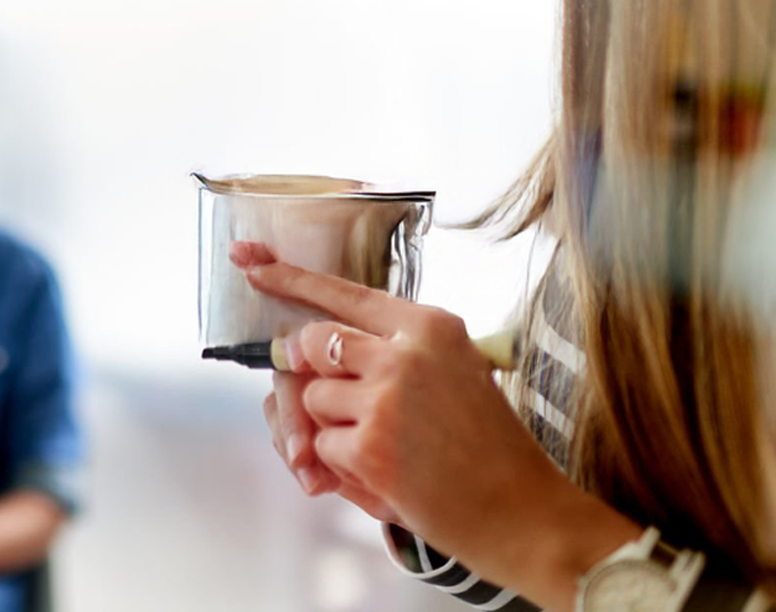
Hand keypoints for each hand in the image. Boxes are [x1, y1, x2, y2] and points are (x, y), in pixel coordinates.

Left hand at [233, 241, 603, 564]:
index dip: (290, 277)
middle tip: (342, 400)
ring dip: (332, 426)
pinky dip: (341, 465)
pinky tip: (386, 476)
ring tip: (386, 448)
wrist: (524, 512)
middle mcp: (405, 353)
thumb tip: (303, 346)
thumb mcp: (455, 372)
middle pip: (312, 342)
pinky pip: (321, 445)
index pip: (344, 291)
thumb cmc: (488, 446)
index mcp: (430, 326)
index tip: (251, 262)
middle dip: (310, 372)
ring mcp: (384, 398)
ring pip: (312, 398)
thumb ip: (391, 351)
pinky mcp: (369, 446)